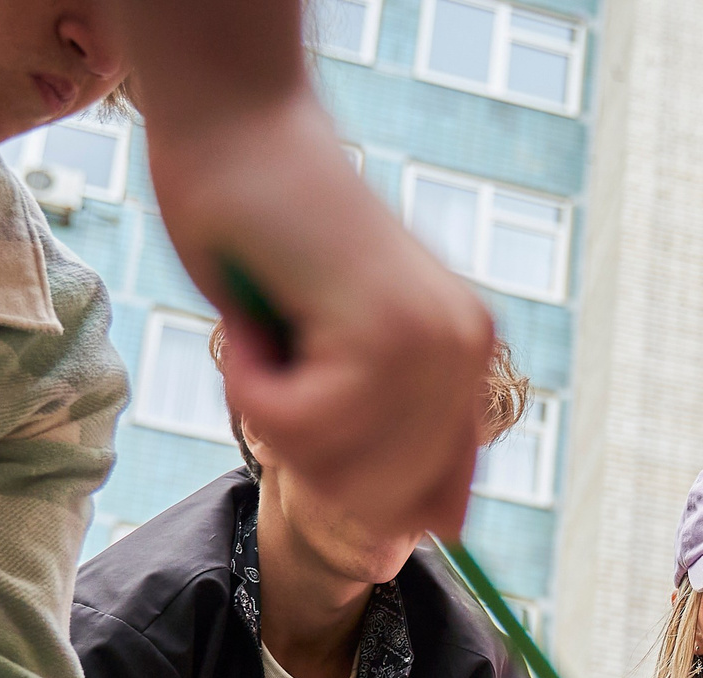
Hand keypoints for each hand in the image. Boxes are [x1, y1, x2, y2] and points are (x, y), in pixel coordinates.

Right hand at [145, 90, 492, 540]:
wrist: (235, 125)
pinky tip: (259, 323)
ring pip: (336, 472)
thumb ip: (385, 426)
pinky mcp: (385, 334)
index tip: (310, 439)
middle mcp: (467, 353)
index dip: (363, 500)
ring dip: (270, 416)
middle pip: (382, 505)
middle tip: (281, 361)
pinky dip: (252, 390)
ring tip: (271, 333)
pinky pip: (299, 430)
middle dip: (306, 454)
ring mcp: (434, 344)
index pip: (439, 500)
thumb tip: (431, 526)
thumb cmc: (259, 230)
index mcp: (467, 358)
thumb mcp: (334, 351)